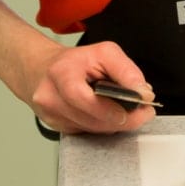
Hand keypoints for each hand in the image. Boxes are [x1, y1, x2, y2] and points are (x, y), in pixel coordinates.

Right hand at [14, 39, 157, 134]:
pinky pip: (85, 132)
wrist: (41, 69)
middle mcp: (51, 95)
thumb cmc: (75, 61)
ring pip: (90, 129)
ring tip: (129, 113)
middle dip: (120, 119)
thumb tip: (143, 93)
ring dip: (113, 124)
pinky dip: (101, 126)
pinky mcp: (54, 126)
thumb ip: (126, 71)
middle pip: (88, 118)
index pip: (80, 96)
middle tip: (142, 114)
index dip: (107, 108)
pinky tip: (107, 116)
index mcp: (61, 72)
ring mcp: (49, 114)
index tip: (131, 111)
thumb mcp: (104, 53)